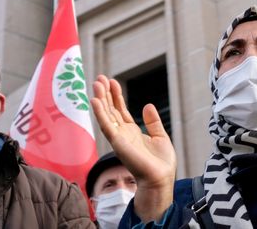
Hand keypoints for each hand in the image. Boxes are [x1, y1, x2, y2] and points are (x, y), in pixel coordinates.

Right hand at [92, 75, 175, 221]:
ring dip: (100, 100)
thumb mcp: (159, 136)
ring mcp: (119, 138)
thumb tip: (147, 105)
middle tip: (99, 78)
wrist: (161, 178)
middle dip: (105, 94)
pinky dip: (100, 113)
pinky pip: (106, 126)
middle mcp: (122, 134)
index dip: (115, 95)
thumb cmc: (161, 162)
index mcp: (131, 132)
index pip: (120, 110)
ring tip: (96, 84)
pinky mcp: (118, 143)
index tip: (111, 81)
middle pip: (110, 110)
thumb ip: (152, 121)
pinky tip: (95, 101)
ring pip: (106, 115)